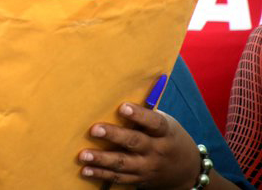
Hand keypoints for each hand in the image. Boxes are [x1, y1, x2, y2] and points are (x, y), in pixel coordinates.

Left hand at [78, 103, 201, 188]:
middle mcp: (157, 150)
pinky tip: (86, 170)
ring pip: (123, 163)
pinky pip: (119, 178)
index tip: (123, 107)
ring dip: (102, 159)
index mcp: (165, 132)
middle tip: (94, 130)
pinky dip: (101, 174)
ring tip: (83, 155)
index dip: (139, 115)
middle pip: (135, 142)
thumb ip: (146, 113)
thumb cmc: (168, 137)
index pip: (154, 122)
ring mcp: (148, 167)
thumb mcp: (166, 123)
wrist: (187, 170)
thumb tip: (122, 91)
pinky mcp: (140, 180)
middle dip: (114, 136)